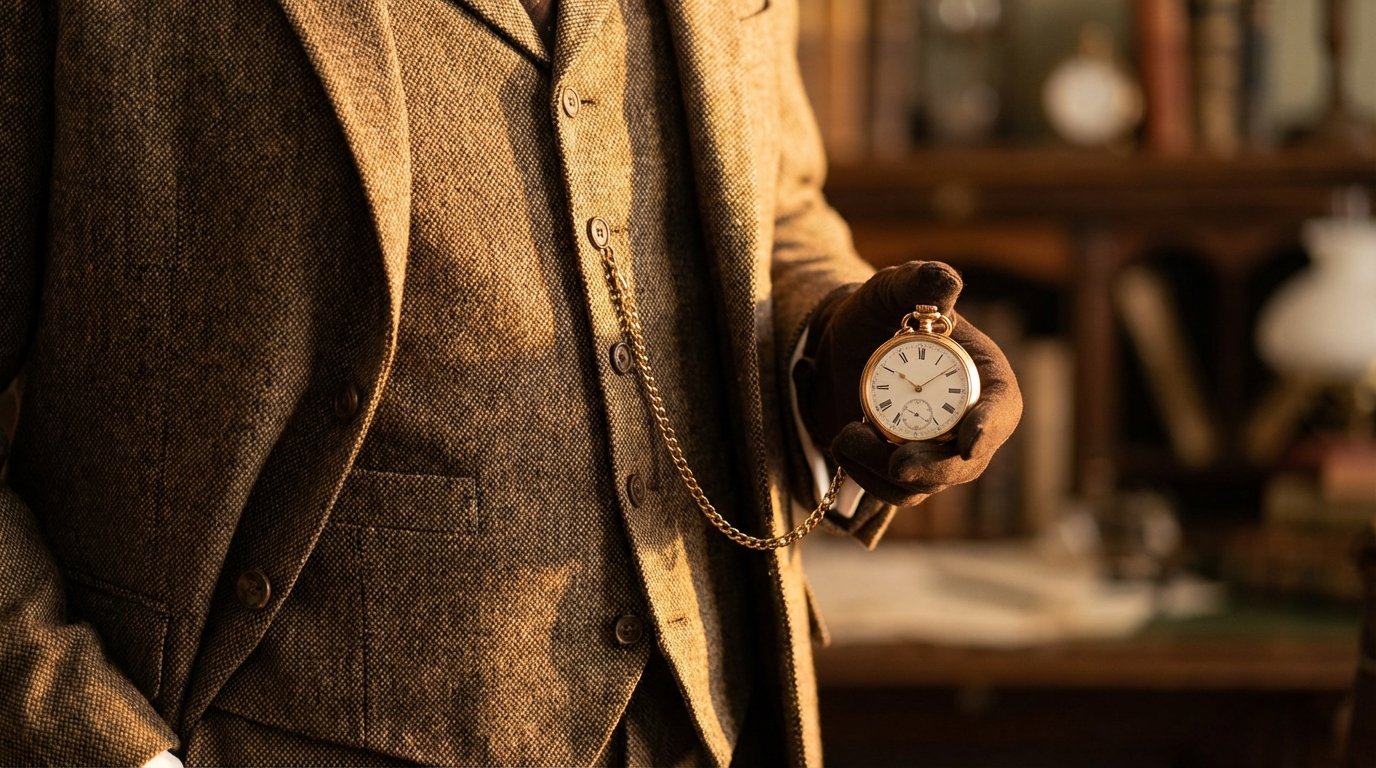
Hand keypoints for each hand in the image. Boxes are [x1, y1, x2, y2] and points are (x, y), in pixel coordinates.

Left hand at [792, 261, 1022, 506]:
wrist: (837, 344)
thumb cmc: (875, 312)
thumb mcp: (890, 288)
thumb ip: (918, 280)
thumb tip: (946, 282)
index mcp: (983, 373)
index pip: (1002, 407)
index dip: (991, 426)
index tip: (969, 441)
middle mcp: (969, 419)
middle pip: (966, 463)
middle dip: (934, 470)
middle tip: (897, 463)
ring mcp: (937, 450)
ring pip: (926, 484)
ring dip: (884, 472)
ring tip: (847, 435)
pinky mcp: (903, 469)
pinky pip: (893, 491)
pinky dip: (866, 475)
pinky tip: (843, 443)